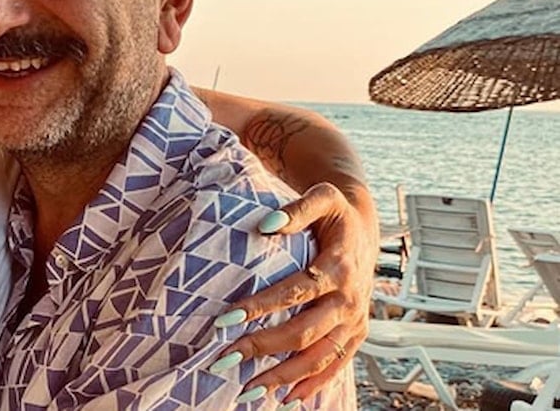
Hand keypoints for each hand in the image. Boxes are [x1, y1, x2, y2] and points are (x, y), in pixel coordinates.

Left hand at [216, 182, 377, 403]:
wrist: (364, 227)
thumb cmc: (334, 213)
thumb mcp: (321, 198)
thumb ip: (295, 210)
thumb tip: (265, 224)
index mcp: (339, 267)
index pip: (296, 292)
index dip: (261, 306)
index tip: (225, 318)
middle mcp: (349, 299)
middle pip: (304, 332)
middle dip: (263, 347)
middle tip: (224, 357)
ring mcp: (354, 320)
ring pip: (319, 356)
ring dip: (283, 376)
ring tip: (246, 389)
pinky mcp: (356, 334)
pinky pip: (336, 365)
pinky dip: (313, 385)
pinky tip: (285, 399)